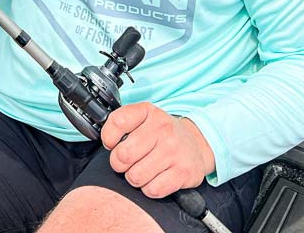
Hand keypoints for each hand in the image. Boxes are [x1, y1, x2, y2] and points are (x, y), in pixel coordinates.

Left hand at [100, 102, 214, 198]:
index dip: (109, 138)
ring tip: (144, 170)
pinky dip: (150, 189)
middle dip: (120, 164)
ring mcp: (174, 151)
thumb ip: (120, 124)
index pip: (117, 122)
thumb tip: (107, 141)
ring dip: (135, 178)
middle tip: (129, 161)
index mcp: (149, 112)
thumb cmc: (162, 134)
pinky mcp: (183, 172)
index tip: (113, 143)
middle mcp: (163, 129)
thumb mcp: (143, 119)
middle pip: (123, 155)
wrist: (196, 144)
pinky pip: (153, 190)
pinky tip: (156, 178)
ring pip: (135, 176)